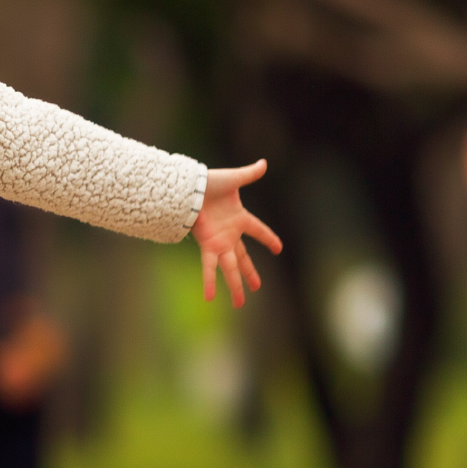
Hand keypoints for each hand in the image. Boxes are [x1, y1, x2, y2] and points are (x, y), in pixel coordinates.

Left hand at [191, 160, 282, 307]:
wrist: (189, 188)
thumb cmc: (208, 182)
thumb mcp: (233, 179)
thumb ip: (249, 174)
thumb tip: (264, 163)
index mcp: (239, 218)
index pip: (258, 230)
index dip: (268, 238)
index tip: (278, 248)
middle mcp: (229, 234)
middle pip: (243, 258)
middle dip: (249, 274)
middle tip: (257, 288)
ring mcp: (218, 242)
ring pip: (230, 268)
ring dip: (234, 286)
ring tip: (239, 304)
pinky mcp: (206, 246)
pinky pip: (209, 267)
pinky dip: (209, 282)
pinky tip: (209, 298)